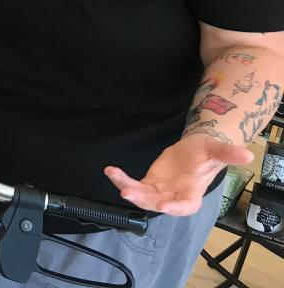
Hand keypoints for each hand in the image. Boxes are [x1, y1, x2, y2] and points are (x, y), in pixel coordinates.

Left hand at [104, 133, 252, 215]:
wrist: (194, 149)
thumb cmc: (207, 151)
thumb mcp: (216, 150)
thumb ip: (228, 154)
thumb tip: (246, 154)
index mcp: (192, 193)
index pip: (185, 205)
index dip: (174, 207)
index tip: (162, 206)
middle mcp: (174, 196)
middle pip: (157, 203)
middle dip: (142, 199)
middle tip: (127, 192)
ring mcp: (160, 191)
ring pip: (142, 195)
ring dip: (127, 188)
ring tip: (114, 176)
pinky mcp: (149, 183)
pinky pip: (134, 185)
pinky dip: (122, 179)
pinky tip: (110, 171)